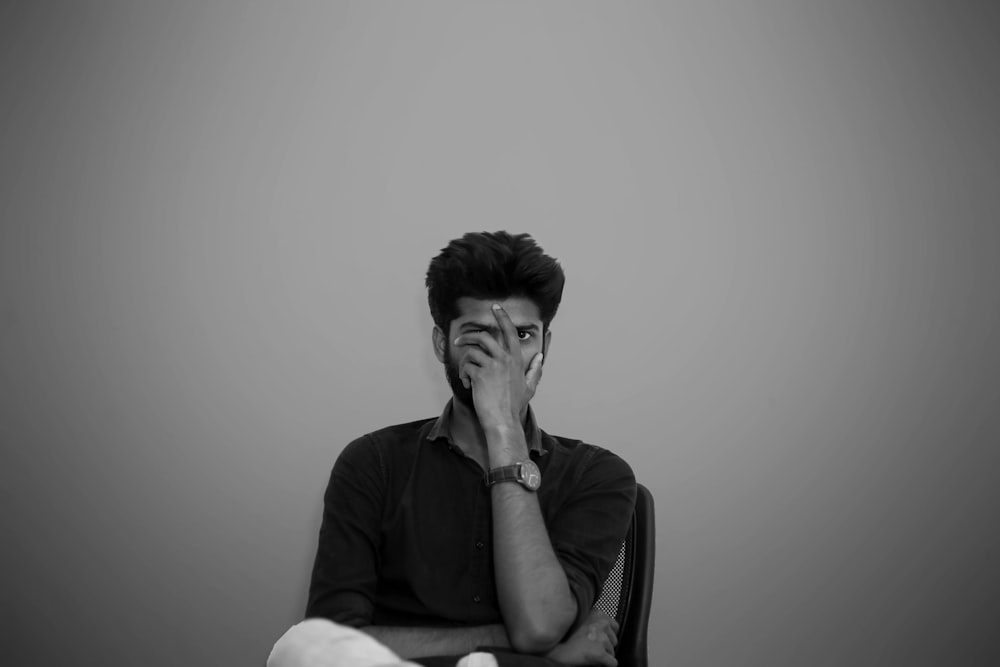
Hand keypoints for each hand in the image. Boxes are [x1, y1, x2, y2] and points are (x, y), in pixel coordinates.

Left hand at [453, 304, 543, 428]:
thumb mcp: (529, 387)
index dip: (502, 317)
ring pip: (471, 351)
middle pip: (483, 336)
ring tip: (465, 373)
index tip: (495, 307)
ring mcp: (492, 366)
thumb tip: (540, 358)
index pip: (510, 331)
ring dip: (464, 361)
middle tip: (459, 340)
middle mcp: (505, 359)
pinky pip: (466, 366)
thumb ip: (535, 370)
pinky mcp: (480, 375)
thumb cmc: (514, 406)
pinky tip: (467, 383)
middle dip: (468, 336)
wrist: (503, 421)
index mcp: (516, 359)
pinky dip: (463, 374)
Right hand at [545, 608, 618, 665]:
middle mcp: (601, 623)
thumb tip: (604, 631)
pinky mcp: (600, 652)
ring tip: (587, 651)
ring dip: (603, 654)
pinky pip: (612, 664)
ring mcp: (601, 638)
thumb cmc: (563, 636)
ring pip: (612, 652)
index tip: (597, 639)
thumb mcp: (580, 620)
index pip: (614, 626)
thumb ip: (593, 621)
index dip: (606, 635)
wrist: (553, 649)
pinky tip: (592, 660)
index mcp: (597, 614)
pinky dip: (605, 665)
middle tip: (589, 646)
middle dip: (605, 645)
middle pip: (614, 640)